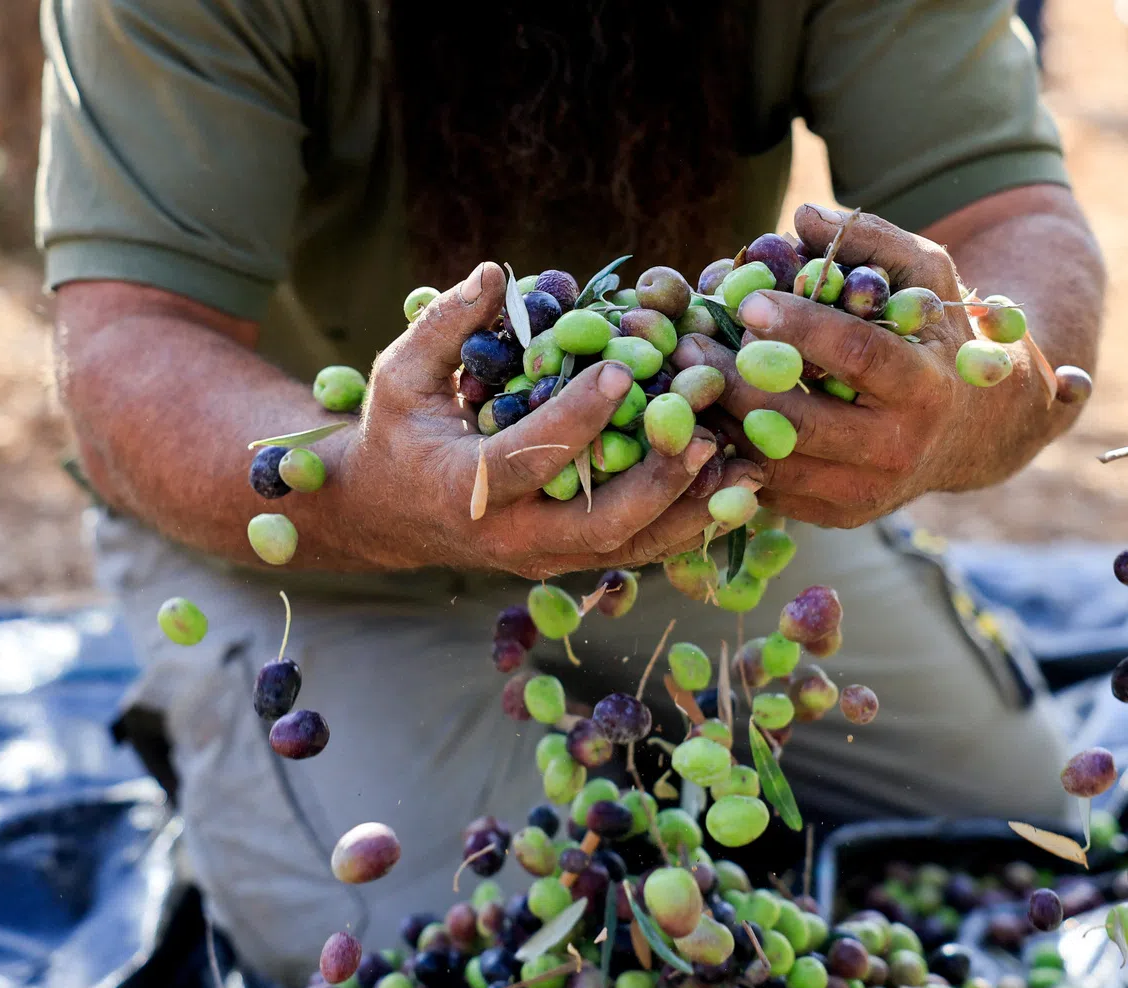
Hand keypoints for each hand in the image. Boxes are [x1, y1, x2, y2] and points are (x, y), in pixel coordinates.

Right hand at [341, 262, 759, 576]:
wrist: (389, 514)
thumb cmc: (397, 435)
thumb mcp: (401, 376)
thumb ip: (446, 327)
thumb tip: (497, 275)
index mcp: (464, 489)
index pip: (530, 457)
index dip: (580, 416)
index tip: (628, 369)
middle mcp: (509, 536)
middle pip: (599, 526)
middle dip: (659, 480)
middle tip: (708, 431)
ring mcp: (543, 557)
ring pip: (630, 548)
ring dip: (693, 510)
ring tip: (750, 466)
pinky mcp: (568, 560)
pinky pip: (635, 550)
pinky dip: (686, 523)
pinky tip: (733, 489)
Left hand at [675, 206, 1054, 528]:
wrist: (976, 432)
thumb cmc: (939, 341)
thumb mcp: (928, 281)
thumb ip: (873, 242)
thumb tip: (803, 215)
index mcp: (924, 389)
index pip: (856, 356)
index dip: (800, 328)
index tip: (746, 303)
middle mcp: (896, 451)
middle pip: (798, 422)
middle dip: (736, 382)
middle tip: (688, 345)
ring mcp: (864, 494)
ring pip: (773, 463)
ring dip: (719, 422)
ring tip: (681, 379)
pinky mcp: (835, 516)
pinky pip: (768, 490)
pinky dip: (729, 455)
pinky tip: (701, 417)